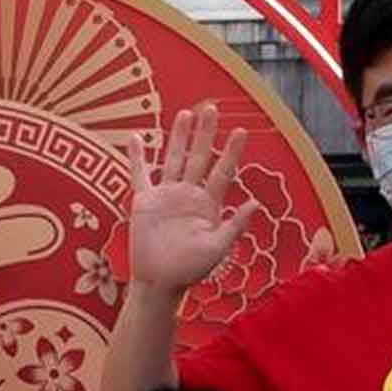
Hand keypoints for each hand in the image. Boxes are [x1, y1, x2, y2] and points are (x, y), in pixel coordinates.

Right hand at [124, 102, 253, 295]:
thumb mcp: (217, 248)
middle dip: (205, 134)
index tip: (241, 131)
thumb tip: (255, 202)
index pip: (223, 172)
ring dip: (178, 137)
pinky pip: (140, 174)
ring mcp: (166, 195)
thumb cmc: (190, 270)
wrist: (160, 281)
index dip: (231, 152)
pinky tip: (136, 137)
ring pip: (173, 159)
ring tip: (185, 114)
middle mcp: (189, 195)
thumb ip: (235, 225)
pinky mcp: (145, 200)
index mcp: (209, 204)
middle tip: (211, 108)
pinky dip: (137, 156)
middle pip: (199, 157)